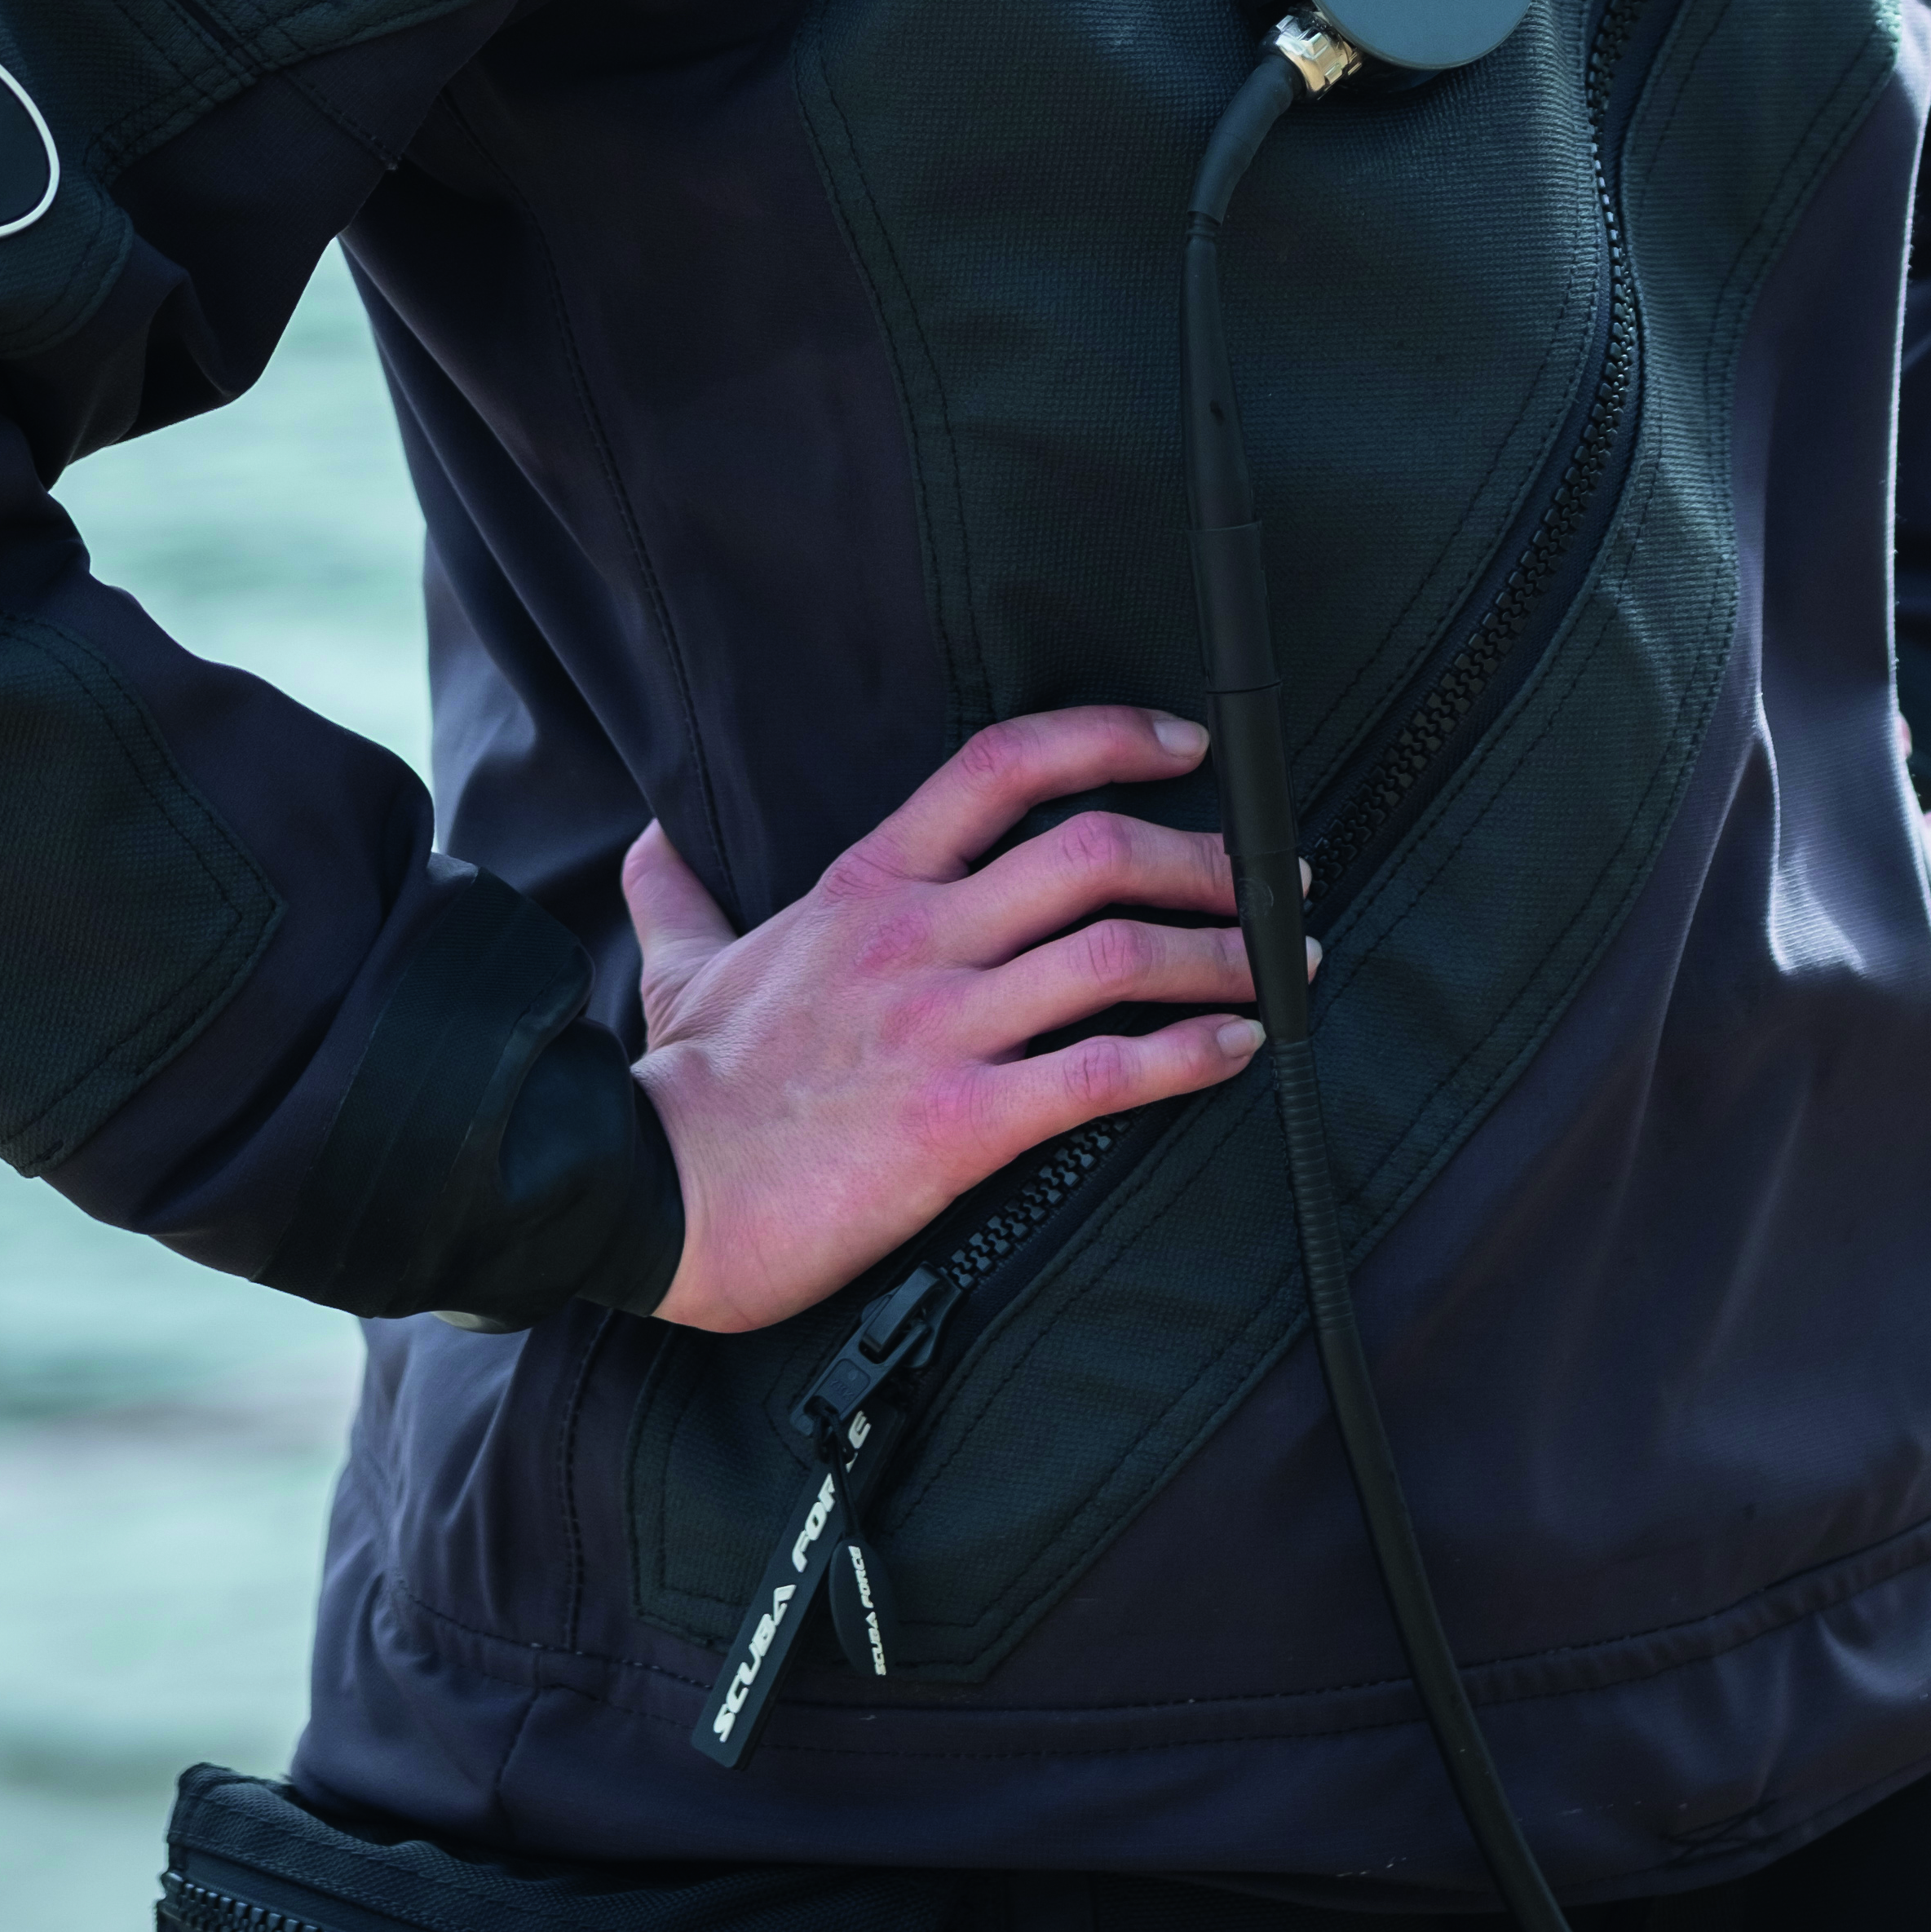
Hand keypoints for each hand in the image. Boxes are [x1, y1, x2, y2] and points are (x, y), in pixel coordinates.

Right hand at [629, 707, 1287, 1338]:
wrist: (646, 1195)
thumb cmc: (680, 1086)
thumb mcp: (682, 962)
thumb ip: (678, 892)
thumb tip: (648, 837)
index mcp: (867, 885)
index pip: (1004, 764)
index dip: (1109, 736)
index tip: (1186, 744)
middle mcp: (918, 936)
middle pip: (1095, 851)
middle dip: (1205, 857)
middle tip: (1271, 878)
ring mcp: (942, 1025)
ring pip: (1117, 954)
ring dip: (1222, 954)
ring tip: (1284, 964)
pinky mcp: (960, 1122)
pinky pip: (1102, 1073)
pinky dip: (1188, 1056)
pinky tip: (1238, 1050)